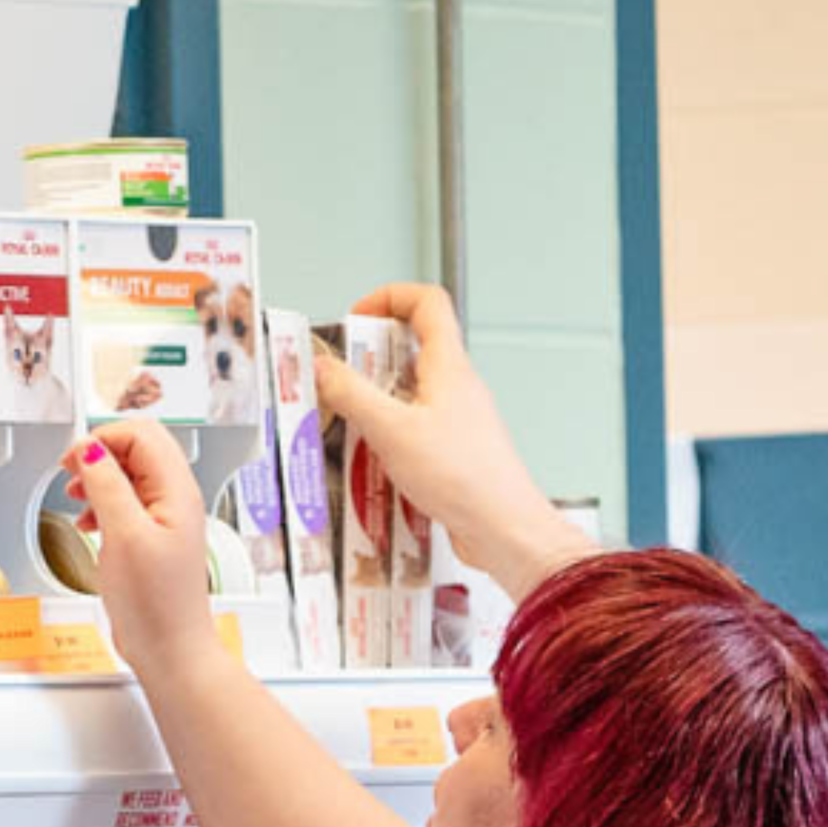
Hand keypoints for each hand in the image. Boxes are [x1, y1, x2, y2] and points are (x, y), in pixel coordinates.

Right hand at [60, 420, 214, 677]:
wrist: (169, 648)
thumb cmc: (155, 603)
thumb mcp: (124, 535)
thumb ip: (108, 486)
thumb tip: (91, 449)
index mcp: (177, 491)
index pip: (142, 434)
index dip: (103, 439)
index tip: (73, 461)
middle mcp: (176, 499)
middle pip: (137, 449)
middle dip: (100, 453)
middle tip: (71, 473)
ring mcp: (165, 519)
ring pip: (130, 475)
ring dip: (99, 478)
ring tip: (76, 497)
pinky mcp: (152, 538)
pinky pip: (127, 503)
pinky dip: (103, 503)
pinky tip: (88, 522)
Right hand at [314, 284, 594, 600]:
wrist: (504, 530)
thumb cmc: (466, 479)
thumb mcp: (393, 430)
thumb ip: (353, 394)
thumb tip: (323, 367)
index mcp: (449, 367)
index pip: (427, 303)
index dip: (390, 296)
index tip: (357, 317)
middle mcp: (457, 387)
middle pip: (412, 348)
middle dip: (369, 359)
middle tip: (341, 379)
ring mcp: (457, 420)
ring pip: (410, 393)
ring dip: (375, 403)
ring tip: (348, 425)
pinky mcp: (453, 452)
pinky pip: (414, 429)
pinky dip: (388, 437)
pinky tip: (369, 462)